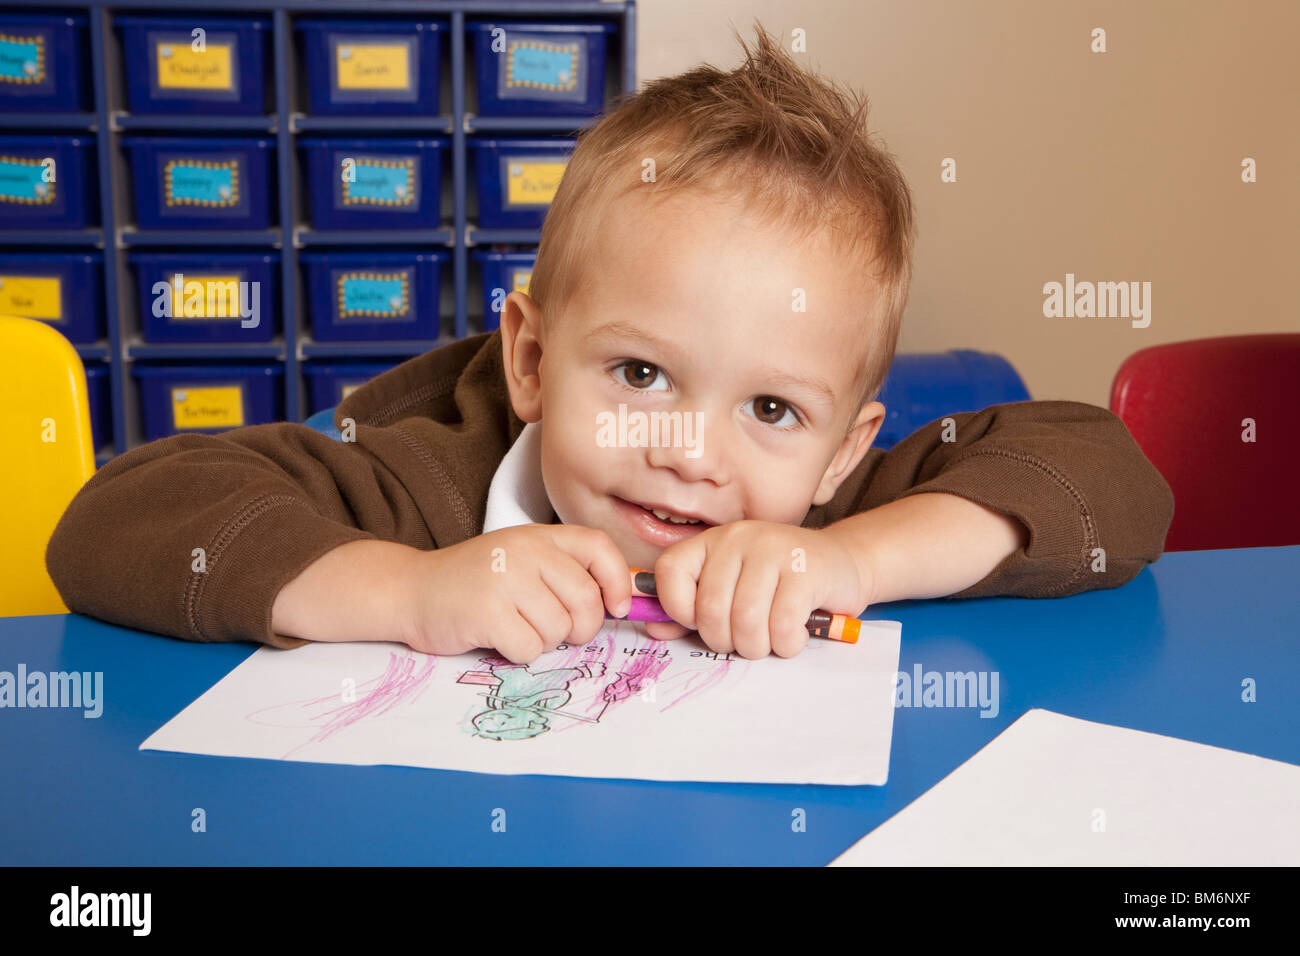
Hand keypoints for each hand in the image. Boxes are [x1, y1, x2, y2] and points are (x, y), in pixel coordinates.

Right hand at [397, 524, 632, 662]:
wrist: (409, 590)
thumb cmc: (474, 583)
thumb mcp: (521, 562)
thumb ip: (565, 574)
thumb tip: (624, 602)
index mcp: (539, 535)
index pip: (599, 548)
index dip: (616, 582)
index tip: (614, 607)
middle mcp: (525, 551)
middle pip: (586, 600)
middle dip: (580, 628)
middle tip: (556, 631)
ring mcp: (505, 580)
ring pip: (559, 630)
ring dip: (541, 641)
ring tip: (512, 625)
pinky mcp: (487, 612)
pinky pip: (530, 649)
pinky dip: (516, 653)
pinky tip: (494, 636)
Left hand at [643, 520, 872, 658]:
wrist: (843, 564)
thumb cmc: (781, 584)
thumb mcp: (733, 590)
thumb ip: (691, 611)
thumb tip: (653, 628)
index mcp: (712, 541)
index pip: (669, 572)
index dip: (679, 610)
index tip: (701, 622)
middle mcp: (739, 538)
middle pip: (710, 609)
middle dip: (725, 641)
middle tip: (745, 640)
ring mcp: (773, 550)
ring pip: (745, 621)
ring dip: (757, 646)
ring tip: (771, 641)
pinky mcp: (806, 569)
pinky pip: (782, 624)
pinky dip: (786, 644)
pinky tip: (794, 635)